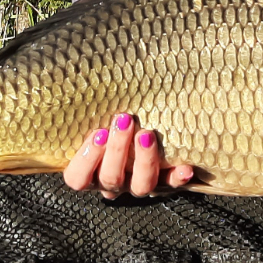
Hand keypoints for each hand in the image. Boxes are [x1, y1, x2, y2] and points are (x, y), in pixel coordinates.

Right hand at [63, 113, 195, 198]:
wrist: (139, 131)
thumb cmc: (110, 120)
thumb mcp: (96, 117)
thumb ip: (91, 110)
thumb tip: (92, 76)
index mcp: (90, 172)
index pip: (78, 178)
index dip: (86, 159)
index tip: (98, 133)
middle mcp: (113, 183)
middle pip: (111, 178)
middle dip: (118, 150)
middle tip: (124, 120)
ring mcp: (137, 185)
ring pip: (140, 186)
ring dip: (144, 160)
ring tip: (147, 134)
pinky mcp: (163, 183)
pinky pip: (171, 185)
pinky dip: (177, 177)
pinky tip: (184, 167)